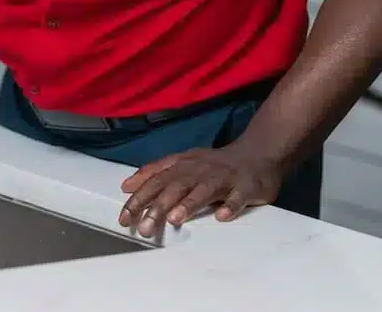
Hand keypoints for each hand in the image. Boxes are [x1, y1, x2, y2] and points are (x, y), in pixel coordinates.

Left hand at [119, 143, 285, 236]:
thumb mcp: (183, 164)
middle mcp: (200, 169)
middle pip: (176, 185)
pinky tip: (222, 216)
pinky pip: (238, 197)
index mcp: (184, 165)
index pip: (157, 180)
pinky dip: (230, 205)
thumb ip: (156, 173)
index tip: (124, 218)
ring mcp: (224, 177)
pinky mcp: (246, 186)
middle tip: (144, 228)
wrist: (257, 153)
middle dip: (158, 206)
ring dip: (189, 203)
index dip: (139, 198)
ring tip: (175, 219)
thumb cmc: (214, 165)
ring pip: (204, 190)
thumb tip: (126, 186)